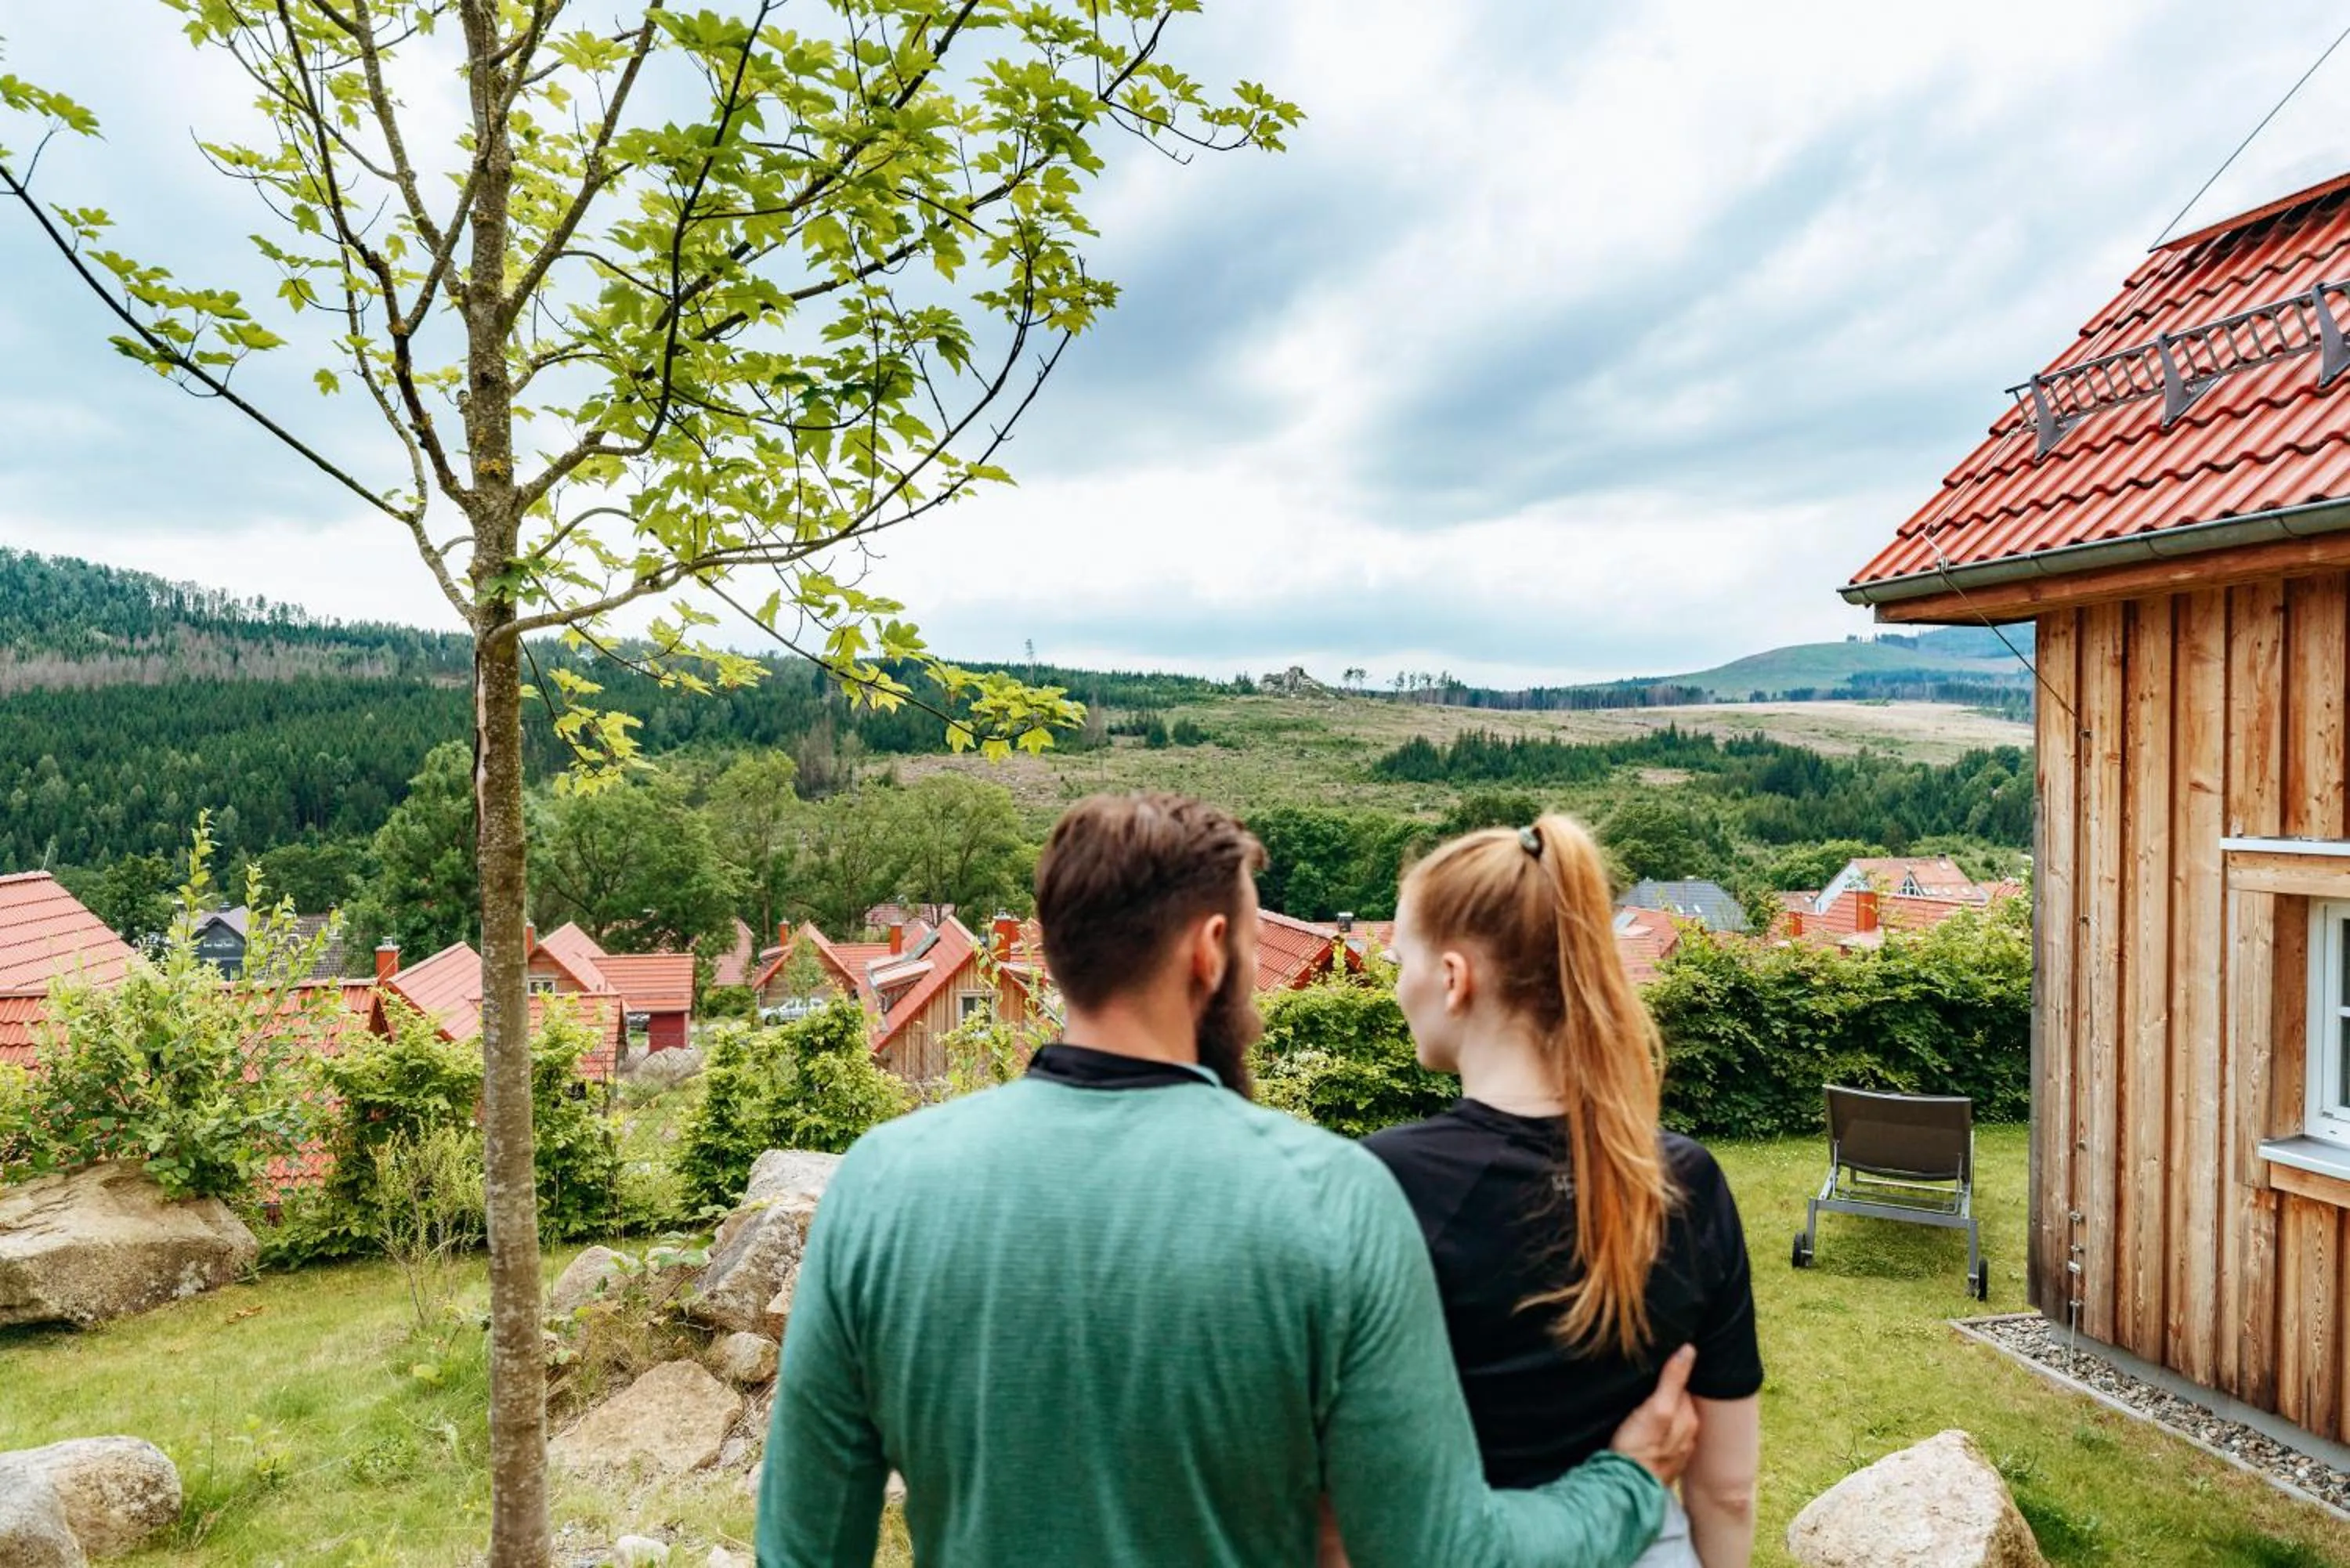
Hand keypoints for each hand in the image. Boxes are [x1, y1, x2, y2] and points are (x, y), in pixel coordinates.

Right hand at [1608, 1344, 1698, 1485]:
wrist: (1625, 1490)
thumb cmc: (1638, 1448)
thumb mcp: (1656, 1409)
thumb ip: (1673, 1380)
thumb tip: (1689, 1349)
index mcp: (1689, 1417)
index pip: (1684, 1384)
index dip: (1672, 1372)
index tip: (1657, 1362)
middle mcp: (1689, 1433)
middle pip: (1680, 1401)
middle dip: (1669, 1391)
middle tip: (1648, 1380)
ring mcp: (1678, 1450)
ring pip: (1673, 1420)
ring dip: (1663, 1410)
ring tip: (1645, 1401)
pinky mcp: (1664, 1462)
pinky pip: (1665, 1437)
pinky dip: (1659, 1429)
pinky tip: (1645, 1427)